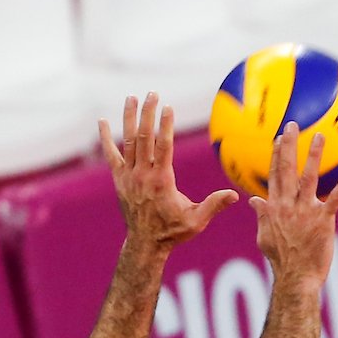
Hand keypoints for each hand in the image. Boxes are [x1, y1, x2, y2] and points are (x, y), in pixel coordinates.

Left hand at [102, 94, 235, 250]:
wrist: (145, 244)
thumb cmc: (173, 232)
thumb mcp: (197, 220)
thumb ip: (214, 205)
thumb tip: (234, 194)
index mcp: (162, 181)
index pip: (163, 147)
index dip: (165, 126)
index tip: (167, 107)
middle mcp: (142, 175)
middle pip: (144, 137)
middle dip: (148, 113)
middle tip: (152, 93)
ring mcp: (128, 176)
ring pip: (128, 141)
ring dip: (130, 118)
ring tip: (131, 97)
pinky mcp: (119, 179)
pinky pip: (111, 154)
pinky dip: (106, 138)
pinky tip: (102, 121)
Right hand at [250, 121, 337, 292]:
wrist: (296, 278)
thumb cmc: (281, 261)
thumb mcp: (264, 237)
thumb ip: (261, 216)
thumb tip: (253, 199)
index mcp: (274, 207)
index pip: (274, 175)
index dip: (275, 155)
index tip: (277, 138)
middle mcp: (288, 205)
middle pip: (287, 169)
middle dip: (289, 145)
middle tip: (292, 125)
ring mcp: (306, 211)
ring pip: (309, 177)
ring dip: (313, 155)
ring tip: (319, 136)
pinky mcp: (323, 220)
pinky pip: (336, 198)